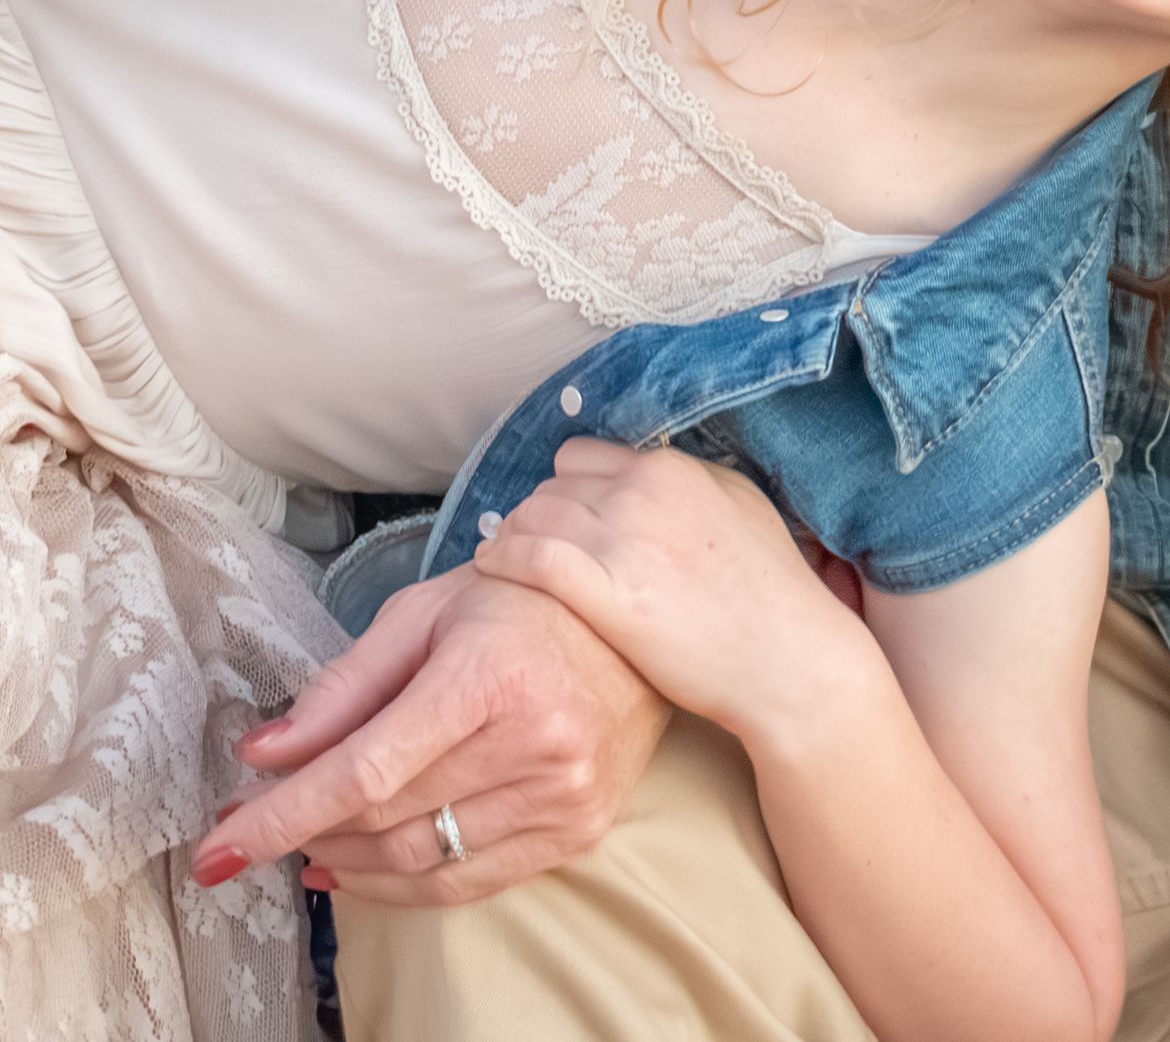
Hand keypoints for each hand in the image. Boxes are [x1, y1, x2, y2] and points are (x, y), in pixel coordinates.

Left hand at [189, 561, 666, 906]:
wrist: (635, 616)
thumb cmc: (522, 601)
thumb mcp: (426, 613)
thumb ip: (343, 686)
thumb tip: (263, 753)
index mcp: (487, 675)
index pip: (365, 770)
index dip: (284, 815)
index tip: (218, 846)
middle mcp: (531, 743)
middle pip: (385, 819)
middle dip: (303, 831)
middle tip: (251, 826)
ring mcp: (561, 794)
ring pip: (421, 860)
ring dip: (346, 862)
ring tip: (306, 843)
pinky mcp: (578, 829)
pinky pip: (469, 881)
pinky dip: (402, 884)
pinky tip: (358, 869)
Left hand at [473, 440, 870, 742]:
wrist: (786, 656)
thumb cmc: (771, 590)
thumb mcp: (738, 506)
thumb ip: (686, 485)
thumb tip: (647, 481)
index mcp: (670, 468)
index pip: (583, 456)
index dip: (566, 487)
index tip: (560, 516)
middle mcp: (641, 491)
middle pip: (553, 484)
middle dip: (537, 513)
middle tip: (528, 545)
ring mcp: (622, 539)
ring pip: (533, 514)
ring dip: (513, 535)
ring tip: (503, 559)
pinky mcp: (606, 593)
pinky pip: (530, 557)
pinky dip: (501, 558)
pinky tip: (488, 571)